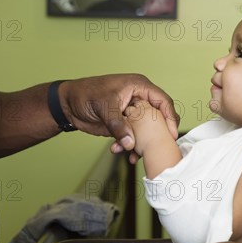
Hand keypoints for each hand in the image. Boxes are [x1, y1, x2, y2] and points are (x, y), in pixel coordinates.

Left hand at [60, 74, 178, 150]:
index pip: (163, 101)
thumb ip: (118, 125)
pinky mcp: (125, 125)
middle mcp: (140, 99)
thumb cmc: (85, 94)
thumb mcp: (104, 107)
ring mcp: (133, 113)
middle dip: (158, 134)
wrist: (68, 105)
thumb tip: (130, 144)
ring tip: (134, 155)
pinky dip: (129, 146)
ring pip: (147, 130)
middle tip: (160, 148)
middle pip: (158, 117)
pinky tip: (119, 151)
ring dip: (141, 144)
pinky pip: (134, 137)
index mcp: (140, 87)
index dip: (170, 117)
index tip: (172, 134)